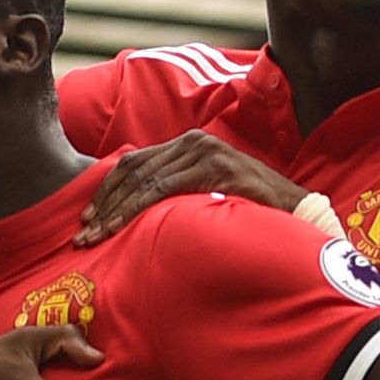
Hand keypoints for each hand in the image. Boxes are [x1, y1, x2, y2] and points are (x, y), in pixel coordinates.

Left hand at [76, 131, 308, 244]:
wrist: (296, 209)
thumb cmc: (253, 209)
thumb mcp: (208, 195)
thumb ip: (179, 194)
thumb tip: (143, 213)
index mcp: (189, 145)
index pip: (134, 163)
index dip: (107, 191)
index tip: (89, 219)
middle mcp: (193, 142)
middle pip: (131, 169)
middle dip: (103, 203)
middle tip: (82, 233)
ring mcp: (203, 152)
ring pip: (142, 180)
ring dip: (114, 211)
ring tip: (95, 236)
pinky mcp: (213, 167)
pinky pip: (162, 189)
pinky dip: (135, 210)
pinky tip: (119, 228)